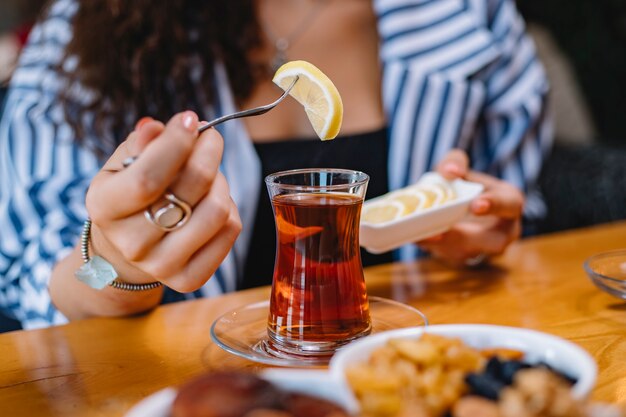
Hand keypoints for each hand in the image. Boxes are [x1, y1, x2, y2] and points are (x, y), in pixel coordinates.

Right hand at [85, 111, 241, 291]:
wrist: (128, 248)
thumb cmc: (129, 193)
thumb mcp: (123, 164)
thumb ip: (140, 144)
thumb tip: (156, 128)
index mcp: (104, 208)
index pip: (147, 176)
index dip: (176, 143)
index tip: (191, 119)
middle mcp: (131, 243)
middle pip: (192, 189)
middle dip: (209, 151)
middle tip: (210, 138)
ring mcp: (162, 266)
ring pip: (218, 209)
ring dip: (220, 182)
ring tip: (209, 176)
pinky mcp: (190, 279)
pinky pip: (231, 231)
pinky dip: (230, 208)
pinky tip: (211, 202)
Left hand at [417, 149, 523, 266]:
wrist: (455, 204)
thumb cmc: (464, 184)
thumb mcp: (461, 167)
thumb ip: (455, 163)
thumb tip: (449, 171)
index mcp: (510, 203)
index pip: (509, 205)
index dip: (494, 205)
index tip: (475, 205)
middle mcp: (503, 231)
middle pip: (492, 241)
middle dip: (464, 237)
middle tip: (439, 232)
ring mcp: (485, 248)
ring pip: (467, 253)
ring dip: (442, 246)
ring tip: (420, 235)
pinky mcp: (464, 257)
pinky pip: (449, 256)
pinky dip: (431, 248)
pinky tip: (414, 237)